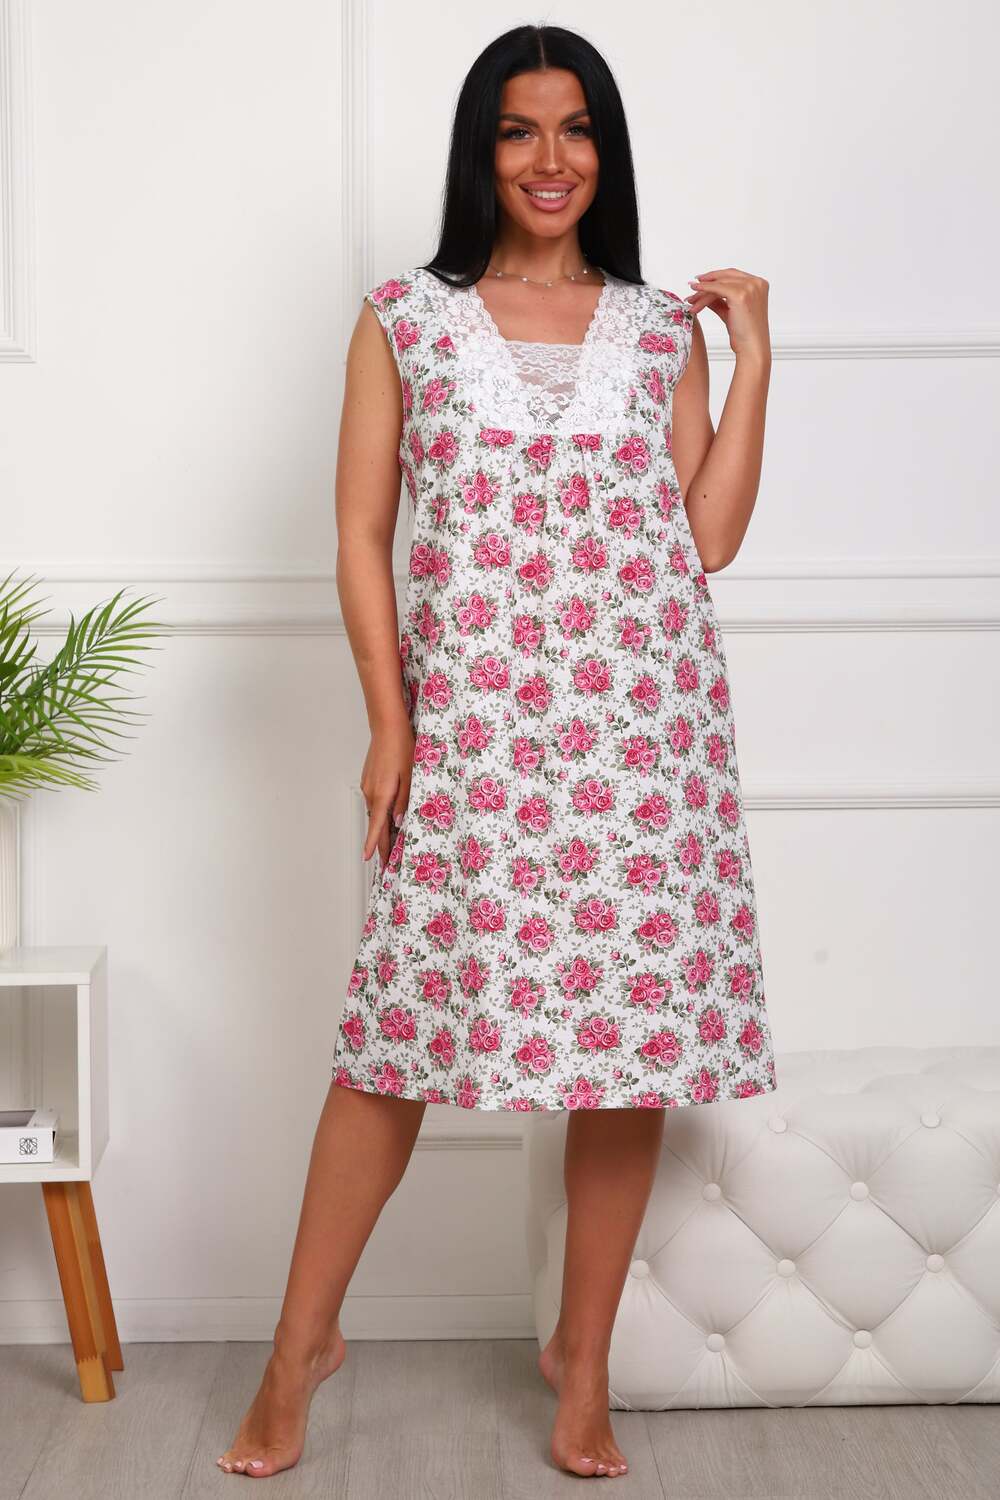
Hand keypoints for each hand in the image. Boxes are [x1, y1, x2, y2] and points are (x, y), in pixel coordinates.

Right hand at [360, 715, 414, 868]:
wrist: (387, 727)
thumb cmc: (402, 748)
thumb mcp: (411, 776)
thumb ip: (405, 801)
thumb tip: (399, 821)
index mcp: (382, 794)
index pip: (377, 826)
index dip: (374, 844)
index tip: (370, 859)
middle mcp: (371, 792)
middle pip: (375, 823)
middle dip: (379, 843)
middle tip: (384, 861)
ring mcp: (367, 786)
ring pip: (374, 812)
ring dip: (380, 828)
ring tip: (388, 844)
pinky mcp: (369, 779)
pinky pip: (374, 802)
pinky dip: (379, 814)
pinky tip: (387, 818)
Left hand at [685, 268, 769, 363]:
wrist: (751, 347)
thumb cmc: (744, 334)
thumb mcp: (730, 311)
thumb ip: (719, 300)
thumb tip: (704, 292)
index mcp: (759, 284)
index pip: (733, 275)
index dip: (716, 276)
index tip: (702, 280)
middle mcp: (756, 283)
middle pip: (726, 276)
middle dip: (707, 281)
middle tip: (693, 285)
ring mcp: (750, 287)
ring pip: (719, 284)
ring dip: (702, 291)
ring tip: (691, 300)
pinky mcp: (740, 294)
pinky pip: (716, 288)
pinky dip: (704, 290)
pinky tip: (695, 292)